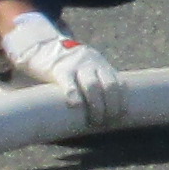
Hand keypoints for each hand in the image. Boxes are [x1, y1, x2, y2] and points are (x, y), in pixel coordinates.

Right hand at [0, 8, 127, 128]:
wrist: (47, 47)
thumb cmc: (71, 67)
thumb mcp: (89, 69)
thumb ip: (99, 83)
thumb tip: (109, 110)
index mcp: (102, 66)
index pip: (119, 83)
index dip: (121, 101)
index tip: (121, 116)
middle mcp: (93, 64)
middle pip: (108, 86)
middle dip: (111, 107)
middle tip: (107, 122)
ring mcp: (77, 66)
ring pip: (92, 86)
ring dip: (96, 106)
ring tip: (95, 121)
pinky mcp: (60, 70)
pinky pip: (69, 84)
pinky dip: (74, 96)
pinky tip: (76, 107)